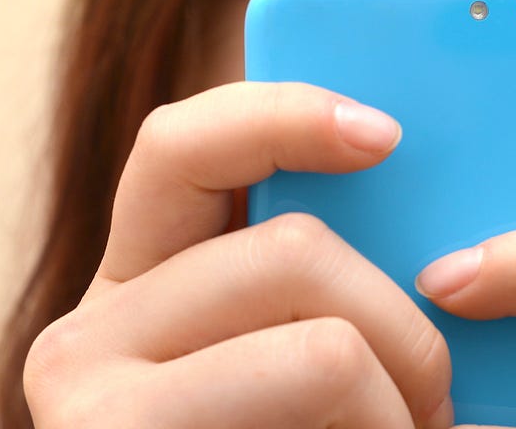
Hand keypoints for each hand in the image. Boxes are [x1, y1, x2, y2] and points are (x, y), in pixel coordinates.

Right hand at [23, 82, 453, 427]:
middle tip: (429, 401)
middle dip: (405, 326)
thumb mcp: (302, 373)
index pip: (183, 149)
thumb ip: (313, 288)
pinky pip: (319, 382)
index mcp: (136, 296)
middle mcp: (86, 337)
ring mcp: (94, 404)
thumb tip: (406, 202)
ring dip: (406, 406)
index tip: (385, 135)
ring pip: (327, 341)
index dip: (283, 116)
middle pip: (293, 251)